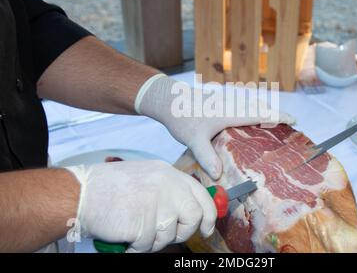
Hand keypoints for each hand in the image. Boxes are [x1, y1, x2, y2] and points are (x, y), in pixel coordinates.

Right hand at [65, 160, 215, 252]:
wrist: (82, 191)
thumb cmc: (110, 187)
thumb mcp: (147, 177)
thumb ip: (169, 189)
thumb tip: (188, 210)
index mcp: (169, 174)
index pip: (201, 196)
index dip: (209, 216)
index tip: (208, 229)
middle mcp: (168, 186)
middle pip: (194, 216)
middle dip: (183, 232)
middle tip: (166, 235)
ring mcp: (157, 203)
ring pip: (169, 235)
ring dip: (152, 240)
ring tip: (135, 230)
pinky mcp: (144, 222)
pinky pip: (148, 245)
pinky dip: (136, 247)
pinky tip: (125, 236)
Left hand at [135, 74, 295, 179]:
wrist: (168, 99)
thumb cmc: (182, 117)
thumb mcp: (193, 139)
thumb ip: (206, 156)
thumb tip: (218, 174)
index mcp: (230, 113)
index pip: (260, 114)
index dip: (278, 117)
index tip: (294, 119)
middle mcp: (231, 105)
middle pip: (259, 107)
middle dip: (275, 114)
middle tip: (289, 123)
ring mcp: (225, 102)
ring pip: (251, 105)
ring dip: (264, 111)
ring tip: (274, 122)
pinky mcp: (219, 103)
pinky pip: (242, 106)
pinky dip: (251, 110)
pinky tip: (248, 120)